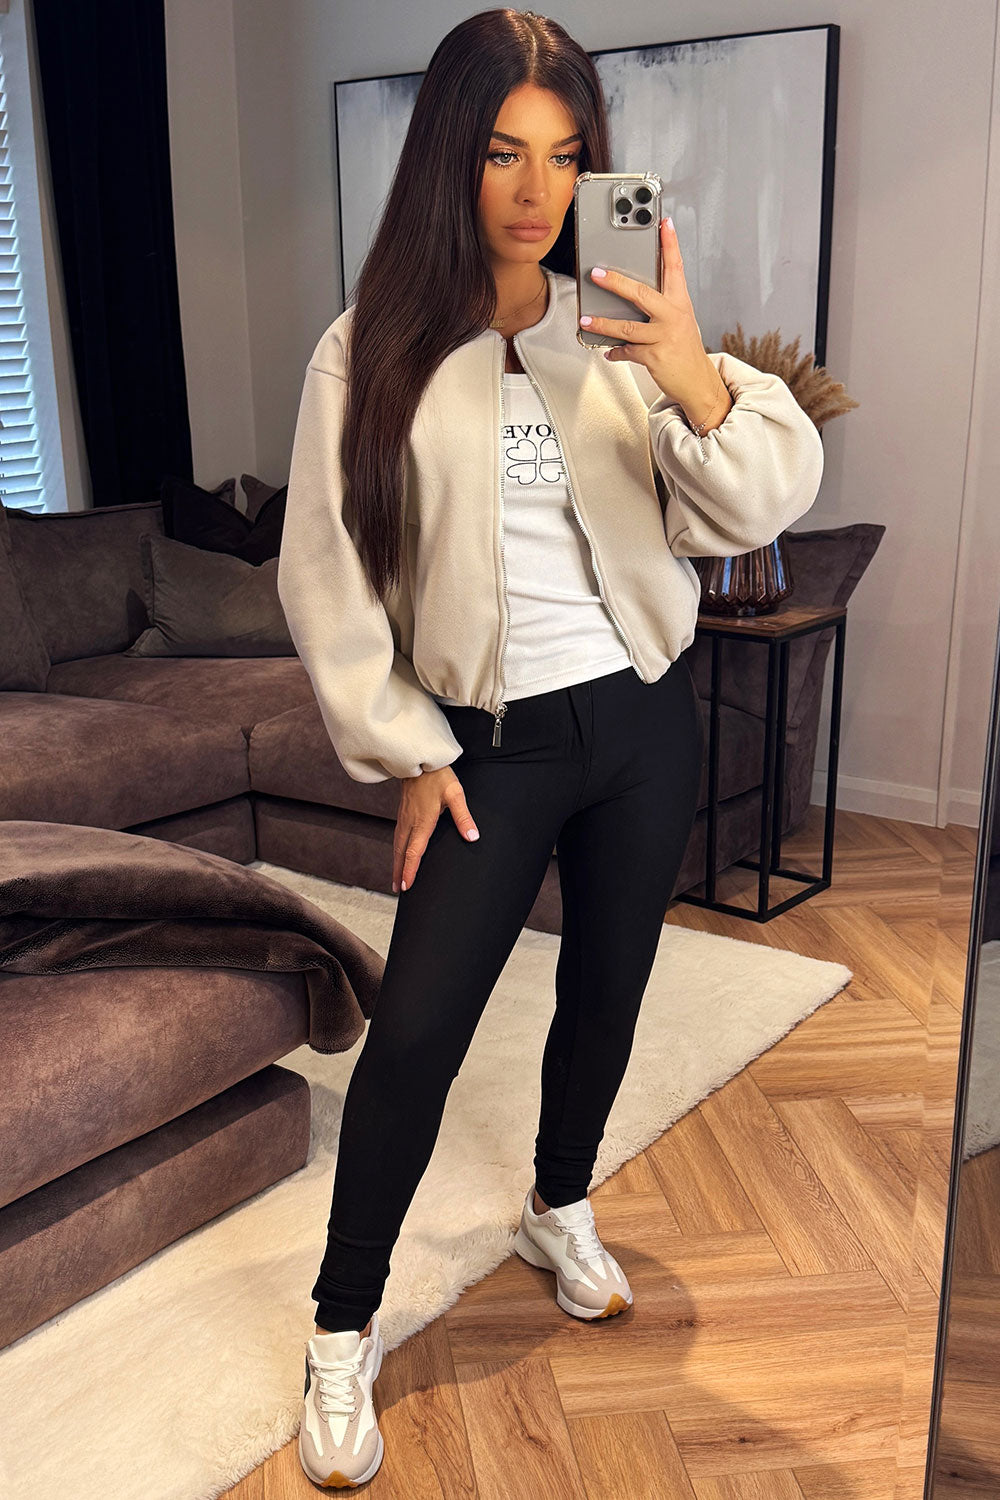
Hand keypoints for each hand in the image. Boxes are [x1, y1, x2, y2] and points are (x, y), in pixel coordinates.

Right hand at [392, 766, 478, 891]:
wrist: (419, 760)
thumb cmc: (438, 776)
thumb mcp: (455, 794)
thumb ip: (463, 816)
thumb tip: (472, 836)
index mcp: (422, 822)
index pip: (414, 852)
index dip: (410, 870)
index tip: (406, 886)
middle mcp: (410, 822)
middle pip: (401, 853)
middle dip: (399, 872)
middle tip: (398, 890)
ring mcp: (404, 818)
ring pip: (397, 845)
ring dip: (396, 863)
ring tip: (396, 878)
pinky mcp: (403, 813)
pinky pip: (397, 837)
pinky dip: (396, 850)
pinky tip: (399, 854)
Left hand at [581, 217, 718, 410]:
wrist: (697, 380)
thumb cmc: (684, 347)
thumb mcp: (678, 319)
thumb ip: (660, 304)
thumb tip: (631, 292)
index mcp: (680, 302)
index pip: (675, 267)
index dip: (670, 244)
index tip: (664, 223)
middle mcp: (673, 316)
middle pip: (641, 293)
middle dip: (616, 282)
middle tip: (597, 274)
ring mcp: (664, 336)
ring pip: (627, 326)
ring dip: (603, 324)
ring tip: (586, 321)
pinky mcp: (654, 356)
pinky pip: (627, 351)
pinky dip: (616, 351)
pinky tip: (609, 351)